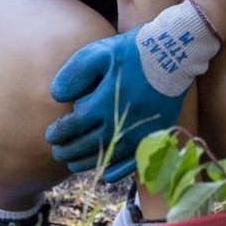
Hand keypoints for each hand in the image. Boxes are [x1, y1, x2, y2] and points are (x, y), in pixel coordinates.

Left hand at [44, 0, 220, 181]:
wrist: (175, 53)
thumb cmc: (133, 51)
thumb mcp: (98, 53)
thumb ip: (74, 73)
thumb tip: (57, 97)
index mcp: (105, 102)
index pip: (73, 126)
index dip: (59, 133)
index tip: (50, 136)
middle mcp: (122, 122)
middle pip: (88, 145)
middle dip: (69, 151)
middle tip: (58, 152)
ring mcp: (141, 131)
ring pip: (109, 156)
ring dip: (88, 162)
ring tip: (74, 163)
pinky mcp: (157, 133)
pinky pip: (136, 160)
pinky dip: (120, 171)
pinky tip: (108, 174)